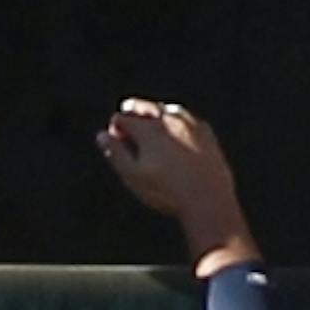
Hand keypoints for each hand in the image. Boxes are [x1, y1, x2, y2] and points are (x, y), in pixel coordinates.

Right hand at [96, 100, 258, 272]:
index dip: (116, 126)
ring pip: (169, 109)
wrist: (208, 202)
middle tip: (128, 111)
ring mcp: (190, 125)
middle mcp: (168, 121)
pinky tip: (180, 127)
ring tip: (153, 117)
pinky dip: (181, 120)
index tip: (114, 135)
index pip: (123, 118)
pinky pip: (191, 120)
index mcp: (147, 130)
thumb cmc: (168, 193)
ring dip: (158, 112)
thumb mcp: (134, 177)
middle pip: (145, 107)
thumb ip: (116, 154)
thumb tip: (102, 136)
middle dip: (134, 109)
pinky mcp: (208, 135)